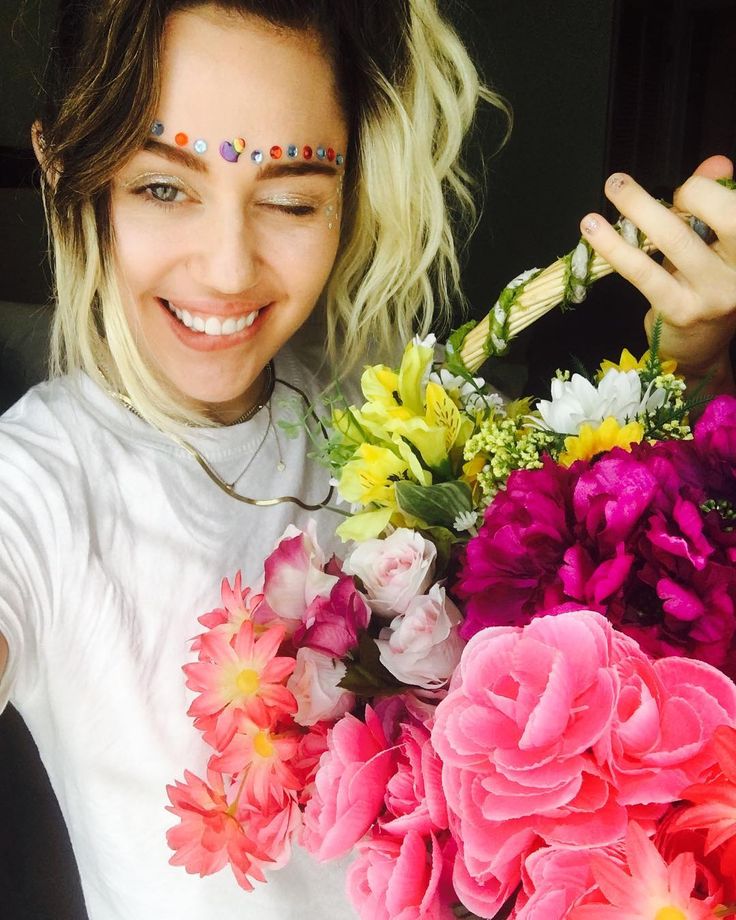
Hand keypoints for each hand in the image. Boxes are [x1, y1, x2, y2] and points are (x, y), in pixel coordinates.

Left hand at [580, 155, 735, 396]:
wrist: (699, 350)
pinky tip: (593, 229)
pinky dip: (615, 246)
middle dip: (687, 190)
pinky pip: (644, 271)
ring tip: (613, 187)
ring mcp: (714, 294)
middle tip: (637, 183)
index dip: (706, 191)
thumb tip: (715, 163)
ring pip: (675, 239)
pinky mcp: (680, 310)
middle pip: (724, 216)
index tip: (681, 194)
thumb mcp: (715, 247)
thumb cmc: (705, 288)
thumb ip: (716, 205)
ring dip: (638, 207)